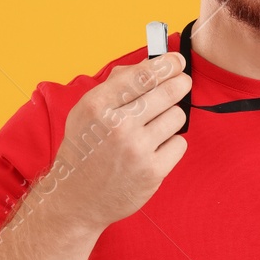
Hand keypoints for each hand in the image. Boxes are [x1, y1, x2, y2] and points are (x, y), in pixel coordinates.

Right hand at [48, 52, 190, 231]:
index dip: (167, 64)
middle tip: (182, 82)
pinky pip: (179, 143)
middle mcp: (117, 126)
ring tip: (155, 126)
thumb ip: (116, 85)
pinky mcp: (152, 171)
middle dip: (180, 83)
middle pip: (167, 92)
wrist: (76, 199)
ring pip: (177, 116)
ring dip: (171, 117)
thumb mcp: (87, 112)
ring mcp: (136, 149)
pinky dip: (171, 144)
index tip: (178, 60)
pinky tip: (154, 149)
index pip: (143, 76)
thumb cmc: (86, 149)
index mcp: (97, 106)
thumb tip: (152, 63)